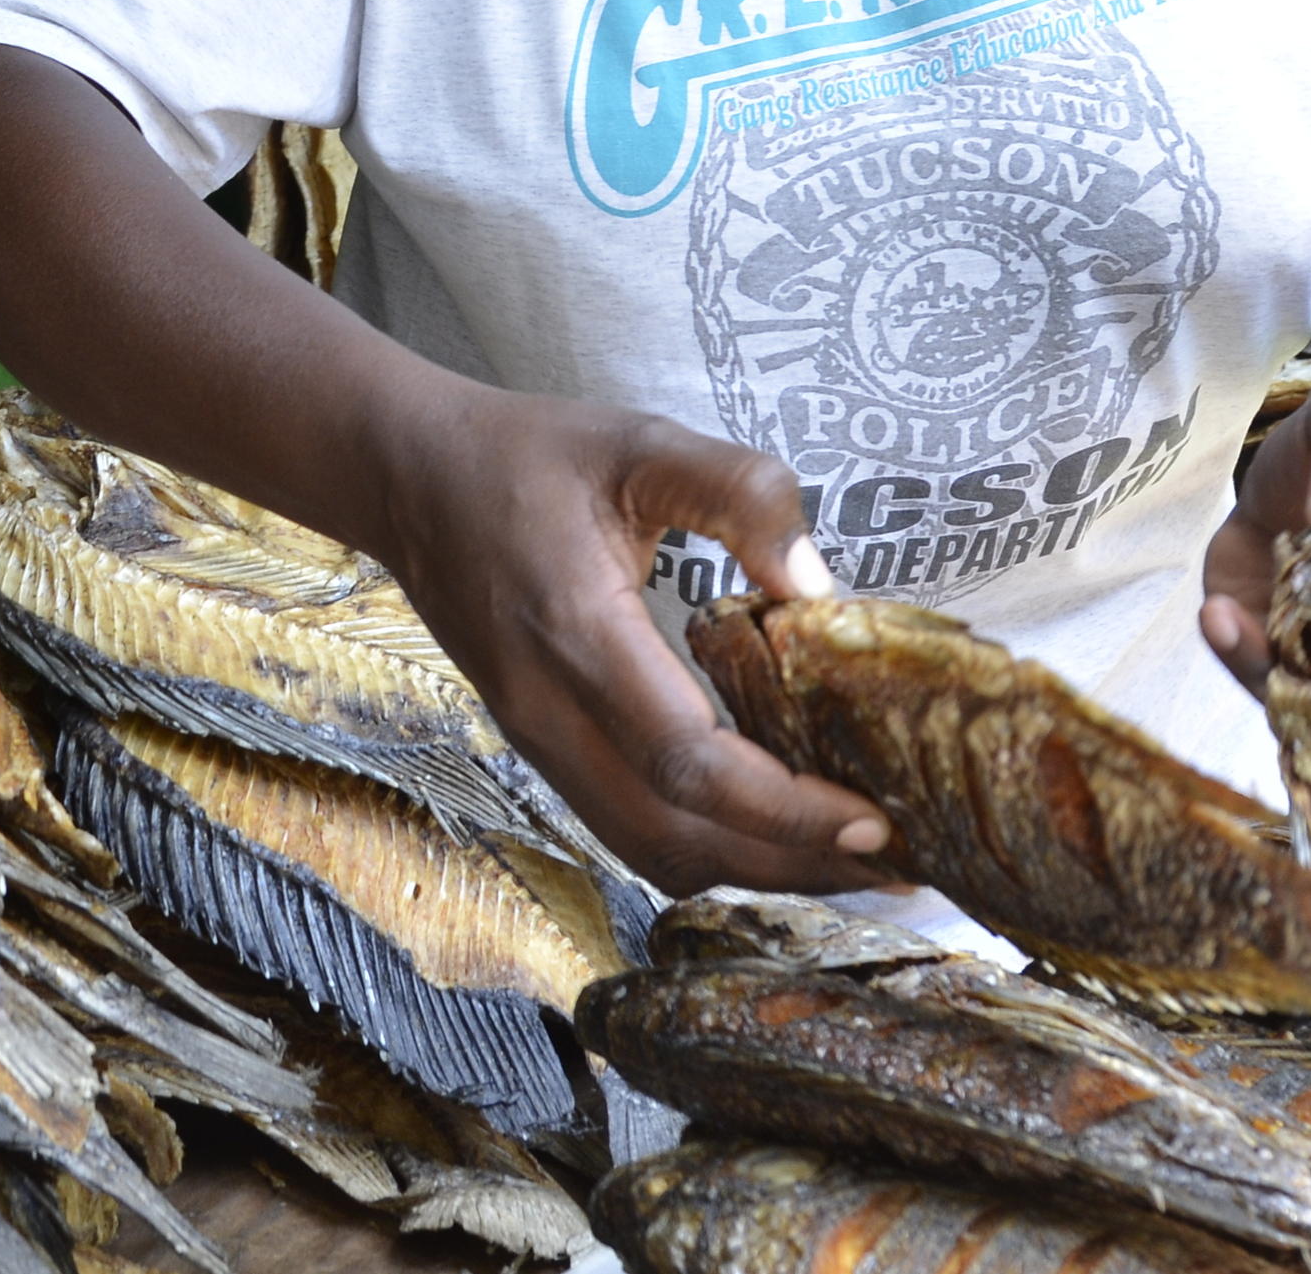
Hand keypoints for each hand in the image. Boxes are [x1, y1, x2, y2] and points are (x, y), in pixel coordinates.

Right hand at [360, 378, 896, 894]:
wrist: (409, 479)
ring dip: (757, 869)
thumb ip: (736, 491)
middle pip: (676, 836)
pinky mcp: (544, 750)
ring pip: (653, 850)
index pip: (686, 761)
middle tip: (901, 856)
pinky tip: (776, 830)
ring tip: (855, 856)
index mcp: (576, 632)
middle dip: (793, 862)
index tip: (875, 816)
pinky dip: (712, 848)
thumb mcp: (638, 440)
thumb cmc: (525, 457)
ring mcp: (540, 741)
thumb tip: (818, 585)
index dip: (784, 806)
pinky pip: (632, 829)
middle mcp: (550, 711)